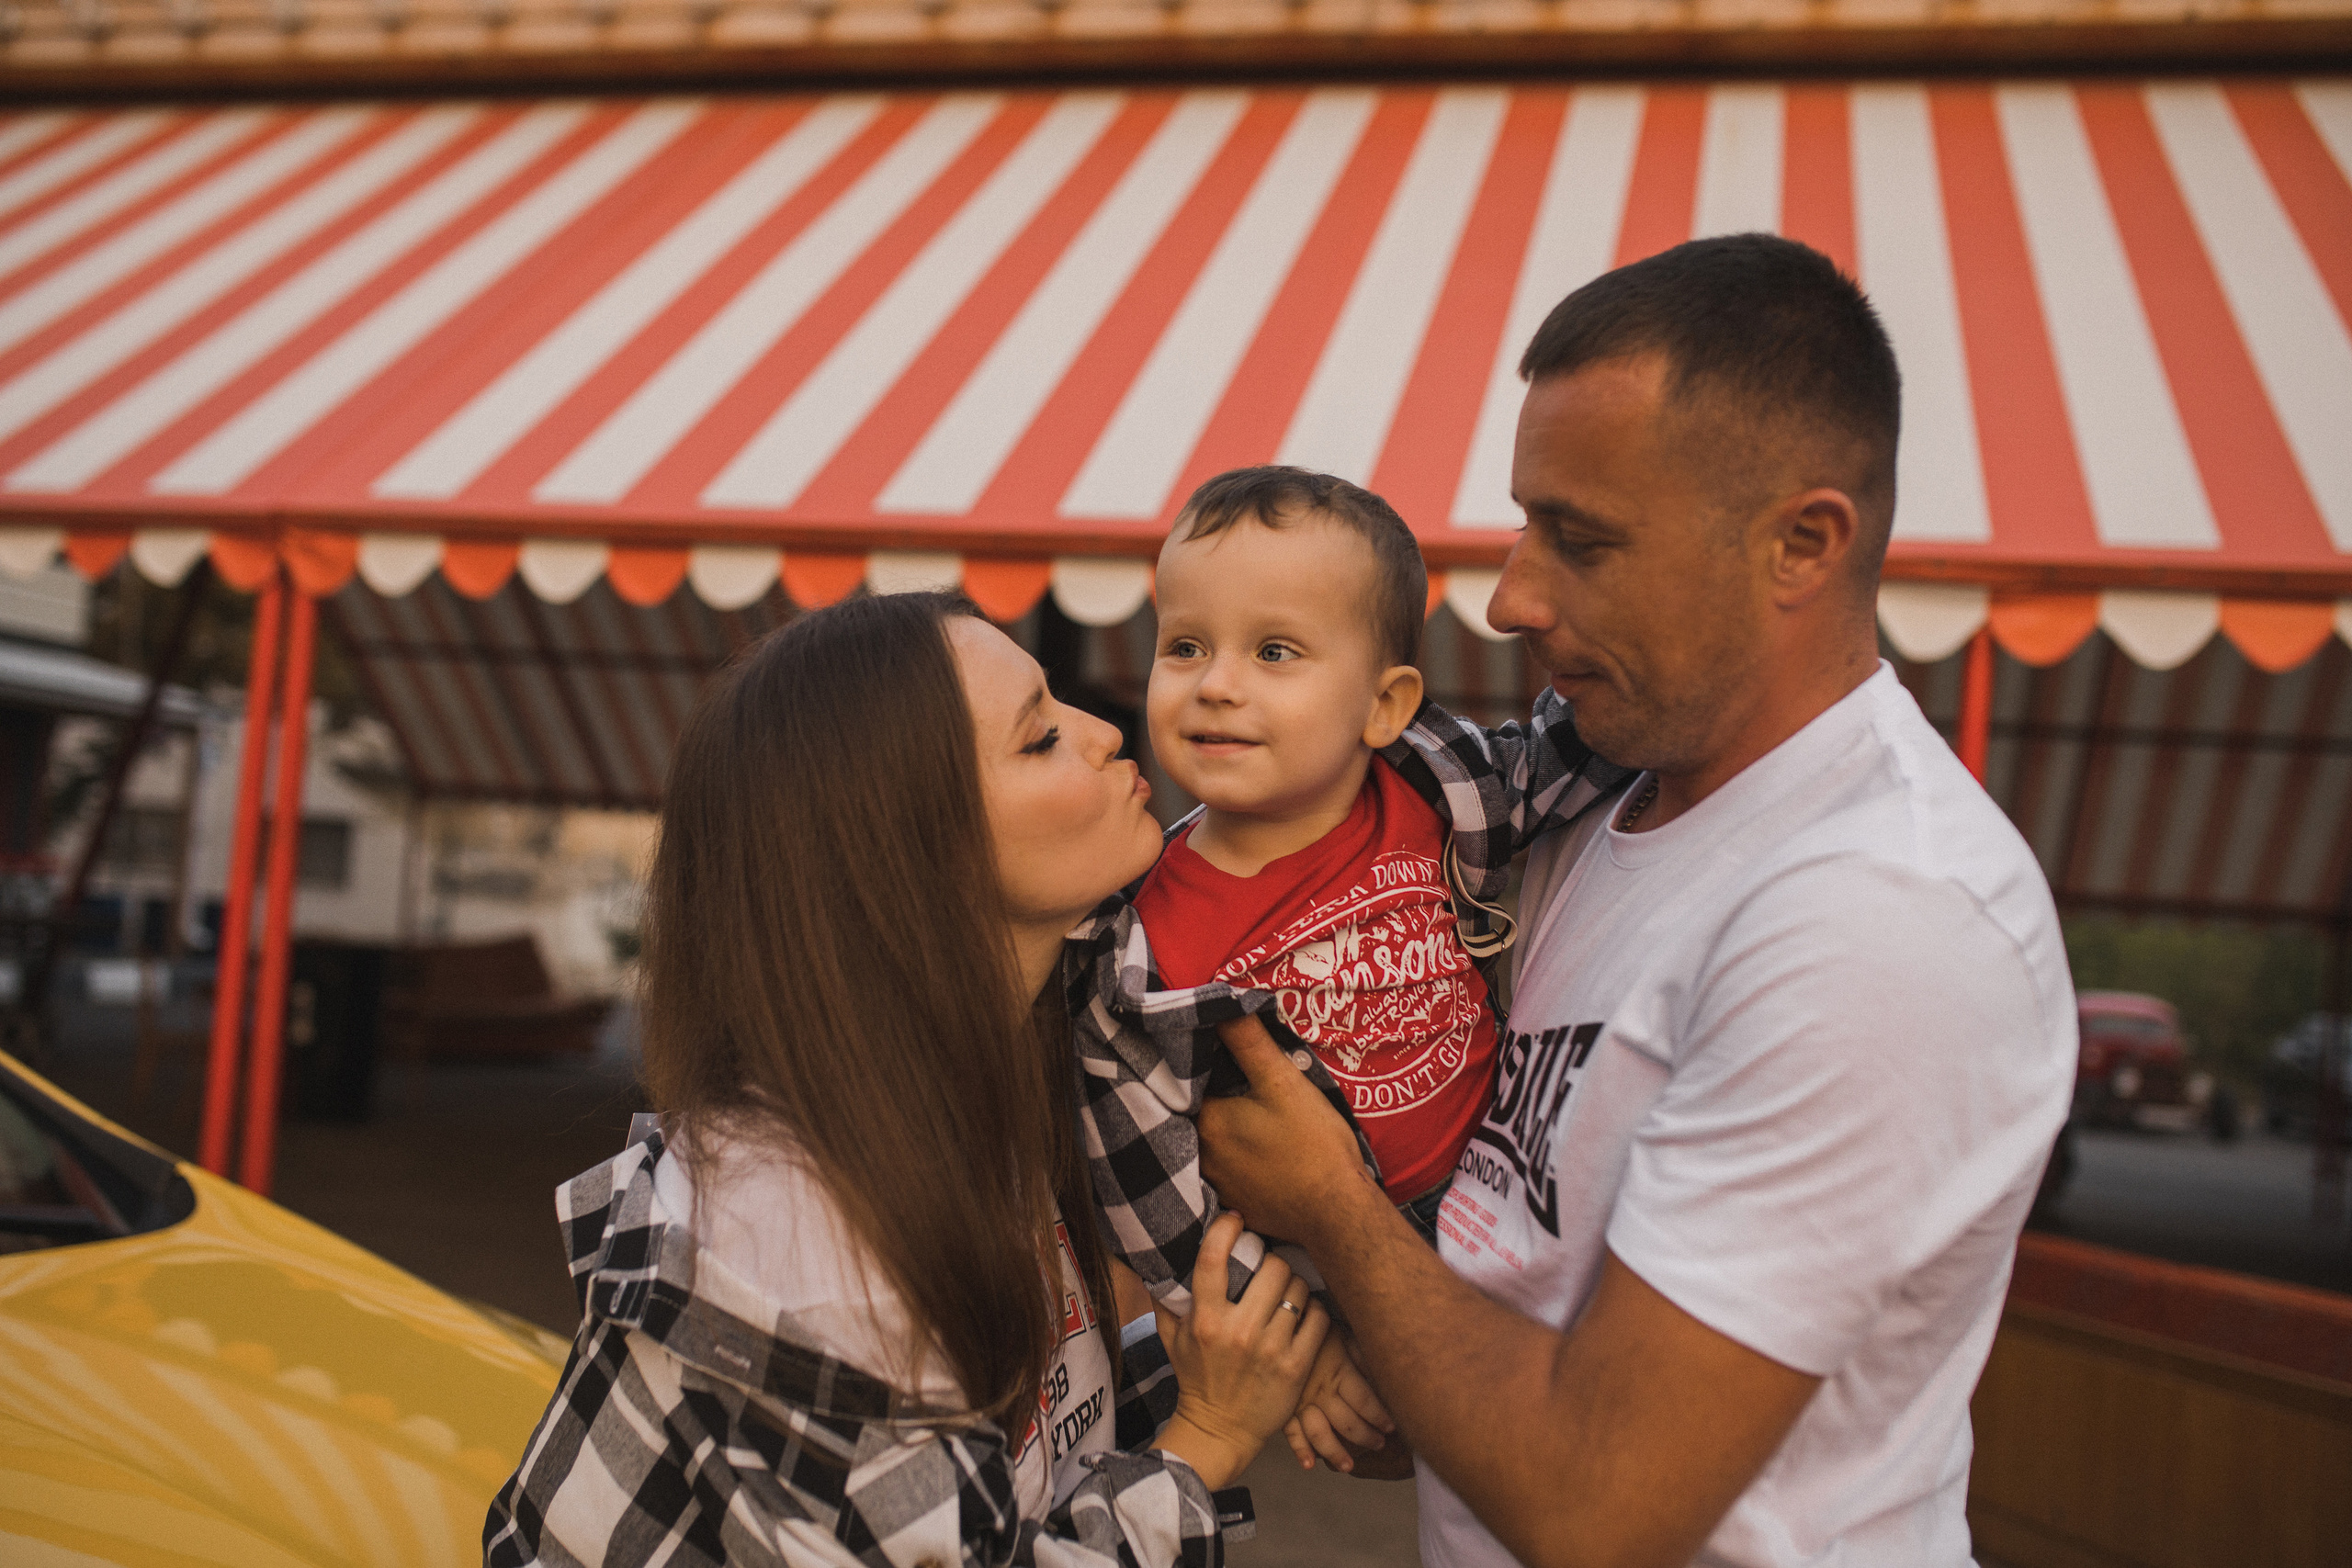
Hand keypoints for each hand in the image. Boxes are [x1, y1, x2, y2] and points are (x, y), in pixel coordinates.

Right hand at [1153, 1212, 1329, 1489]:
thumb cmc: (1196, 1378)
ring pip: (1298, 1290)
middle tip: (1271, 1269)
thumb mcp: (1172, 1338)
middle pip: (1272, 1268)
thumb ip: (1164, 1298)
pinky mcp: (1296, 1367)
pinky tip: (1303, 1317)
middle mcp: (1238, 1332)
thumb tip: (1150, 1258)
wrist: (1219, 1430)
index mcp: (1205, 1320)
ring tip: (1287, 1295)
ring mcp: (1270, 1350)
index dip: (1226, 1229)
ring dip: (1295, 1287)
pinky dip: (1314, 1312)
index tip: (1236, 1219)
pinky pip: (1318, 1318)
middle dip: (1273, 1263)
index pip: (1213, 1259)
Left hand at [1199, 1015, 1378, 1245]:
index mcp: (1209, 1121)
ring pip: (1214, 1145)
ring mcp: (1218, 1185)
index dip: (1208, 1068)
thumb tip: (1221, 1005)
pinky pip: (1228, 1172)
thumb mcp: (1284, 1083)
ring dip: (1227, 1131)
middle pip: (1201, 1115)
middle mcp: (1203, 1156)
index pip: (1192, 1084)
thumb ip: (1249, 1042)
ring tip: (1253, 1118)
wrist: (1338, 1213)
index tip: (1224, 1059)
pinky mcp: (1236, 1205)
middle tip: (1244, 1088)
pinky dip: (1238, 1160)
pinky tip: (1261, 1153)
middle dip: (1217, 1099)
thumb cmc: (1314, 1144)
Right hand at [1282, 1331, 1395, 1473]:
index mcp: (1339, 1371)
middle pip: (1348, 1423)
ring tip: (1349, 1466)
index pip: (1366, 1402)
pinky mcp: (1282, 1405)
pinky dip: (1300, 1450)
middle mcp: (1321, 1390)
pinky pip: (1290, 1432)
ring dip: (1336, 1453)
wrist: (1276, 1320)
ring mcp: (1300, 1401)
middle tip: (1379, 1445)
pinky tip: (1309, 1464)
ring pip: (1321, 1434)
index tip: (1392, 1427)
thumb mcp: (1341, 1332)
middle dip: (1366, 1438)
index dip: (1381, 1417)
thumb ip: (1361, 1354)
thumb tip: (1383, 1375)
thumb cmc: (1313, 1324)